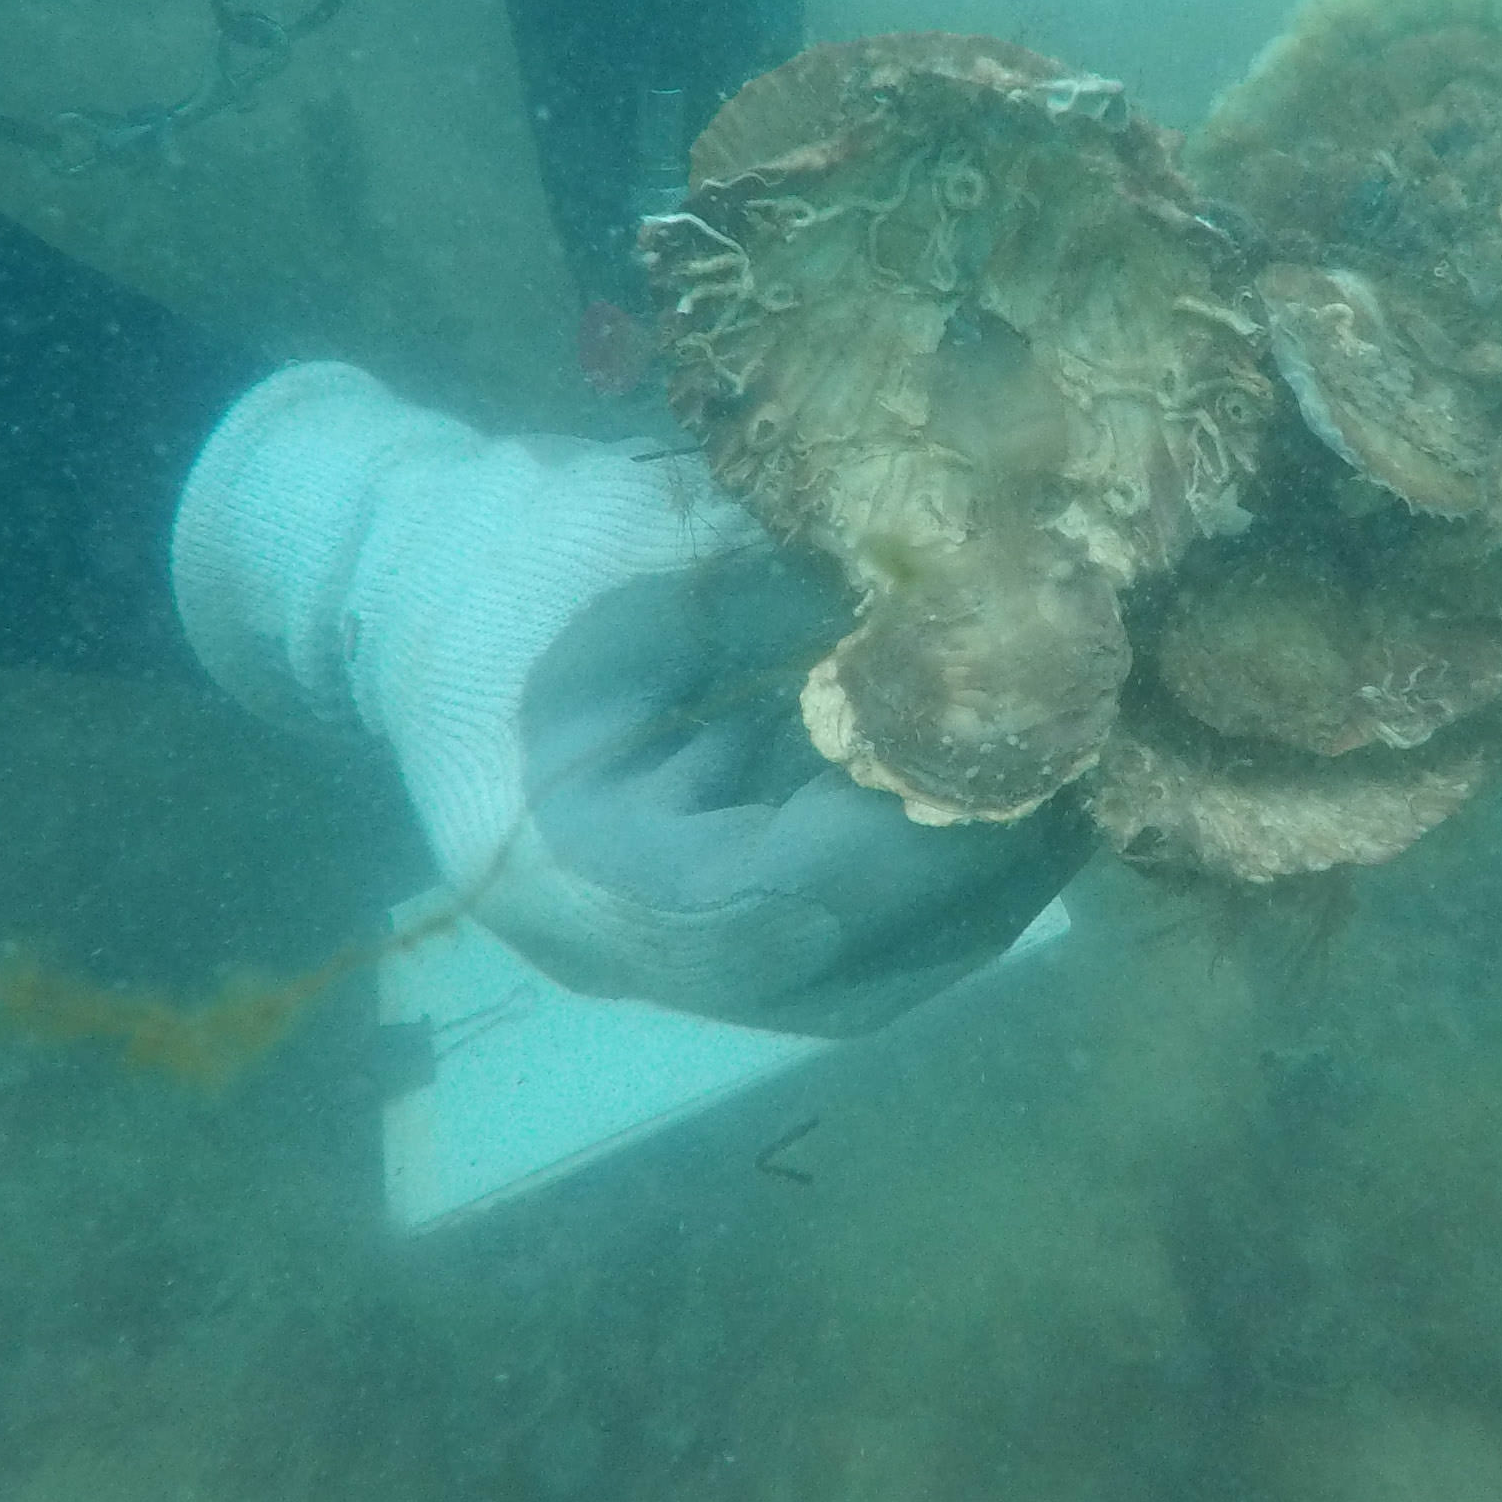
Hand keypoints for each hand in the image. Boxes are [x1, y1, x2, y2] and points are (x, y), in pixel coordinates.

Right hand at [174, 364, 1085, 1035]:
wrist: (414, 577)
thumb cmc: (515, 543)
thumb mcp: (645, 529)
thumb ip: (802, 569)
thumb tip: (991, 577)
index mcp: (549, 855)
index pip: (750, 909)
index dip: (892, 845)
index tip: (1007, 750)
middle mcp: (609, 943)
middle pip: (829, 972)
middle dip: (973, 875)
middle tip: (1086, 761)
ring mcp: (665, 949)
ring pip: (860, 969)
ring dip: (981, 880)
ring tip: (1077, 763)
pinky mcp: (717, 920)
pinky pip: (854, 930)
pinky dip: (944, 861)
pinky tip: (1021, 771)